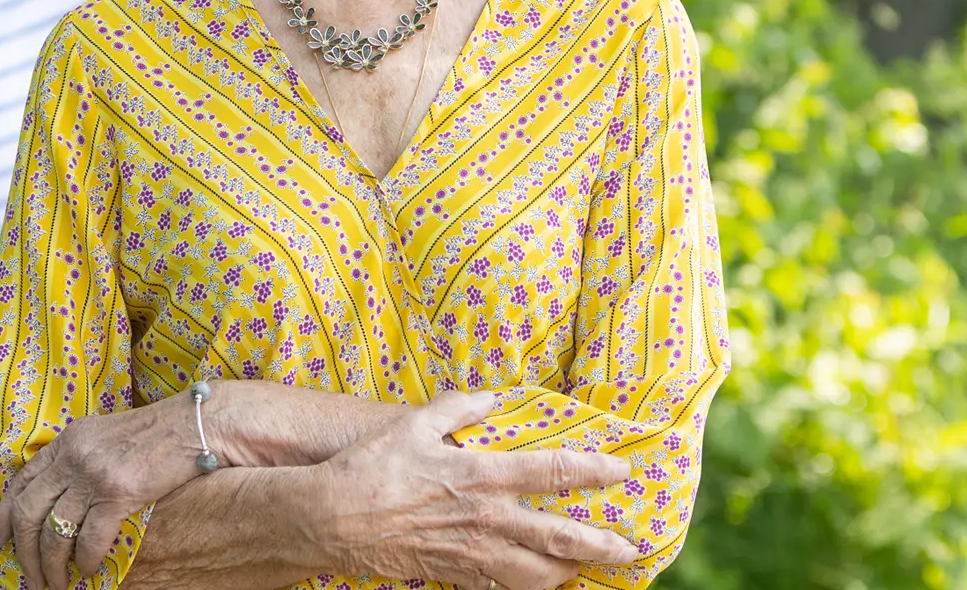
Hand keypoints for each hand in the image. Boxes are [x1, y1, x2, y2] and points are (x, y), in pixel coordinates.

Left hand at [0, 394, 211, 589]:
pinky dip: (84, 561)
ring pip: (55, 532)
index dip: (3, 516)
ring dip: (51, 566)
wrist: (193, 424)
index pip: (21, 482)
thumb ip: (77, 457)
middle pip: (28, 512)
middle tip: (29, 576)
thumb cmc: (154, 433)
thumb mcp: (103, 435)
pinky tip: (88, 570)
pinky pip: (89, 539)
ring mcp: (95, 474)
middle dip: (24, 552)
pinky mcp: (119, 493)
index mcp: (67, 440)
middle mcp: (74, 456)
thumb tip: (56, 494)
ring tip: (57, 583)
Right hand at [305, 390, 641, 589]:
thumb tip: (491, 396)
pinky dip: (525, 589)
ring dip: (568, 575)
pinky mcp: (454, 576)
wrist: (335, 520)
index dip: (593, 471)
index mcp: (484, 475)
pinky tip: (533, 583)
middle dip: (602, 546)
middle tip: (631, 549)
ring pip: (536, 576)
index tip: (622, 471)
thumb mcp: (416, 423)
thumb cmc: (374, 467)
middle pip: (561, 540)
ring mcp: (473, 554)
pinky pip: (500, 589)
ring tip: (586, 571)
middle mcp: (487, 519)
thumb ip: (458, 407)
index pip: (553, 472)